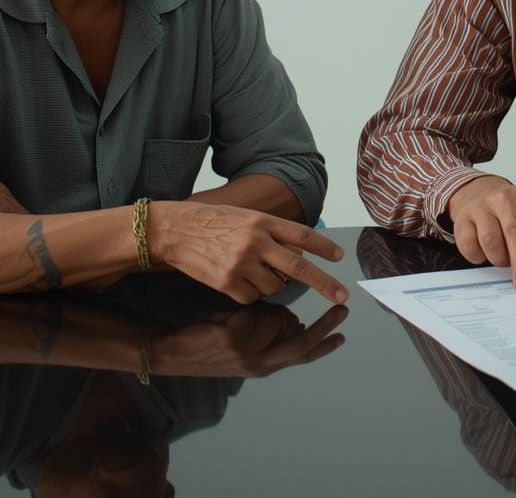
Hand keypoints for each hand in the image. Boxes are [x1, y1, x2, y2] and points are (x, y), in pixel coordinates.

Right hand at [149, 202, 348, 305]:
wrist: (173, 230)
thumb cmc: (211, 222)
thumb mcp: (246, 218)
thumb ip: (273, 234)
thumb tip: (300, 255)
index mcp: (262, 222)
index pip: (302, 235)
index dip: (323, 247)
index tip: (339, 257)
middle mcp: (256, 242)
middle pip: (298, 267)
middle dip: (324, 283)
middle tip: (342, 295)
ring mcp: (242, 264)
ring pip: (275, 287)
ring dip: (272, 284)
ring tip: (252, 270)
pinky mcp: (227, 283)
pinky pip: (253, 297)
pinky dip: (251, 293)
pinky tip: (235, 278)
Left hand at [150, 304, 346, 378]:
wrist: (170, 354)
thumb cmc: (205, 346)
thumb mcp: (242, 348)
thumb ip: (268, 337)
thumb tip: (293, 321)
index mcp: (264, 367)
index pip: (301, 356)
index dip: (324, 345)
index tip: (342, 336)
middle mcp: (259, 364)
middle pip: (300, 343)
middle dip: (324, 326)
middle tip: (341, 308)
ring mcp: (246, 352)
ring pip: (276, 319)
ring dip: (264, 310)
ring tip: (237, 319)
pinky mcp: (232, 338)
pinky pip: (254, 313)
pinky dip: (244, 309)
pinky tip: (223, 318)